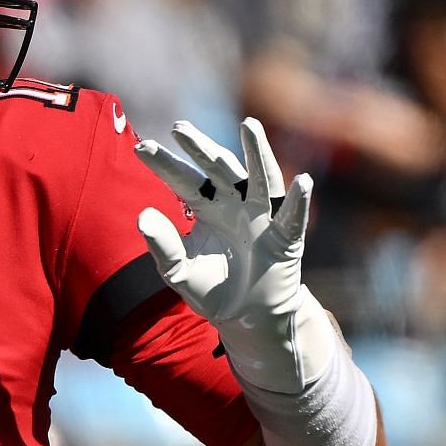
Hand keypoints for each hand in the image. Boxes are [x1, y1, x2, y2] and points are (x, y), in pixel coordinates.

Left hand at [133, 117, 335, 393]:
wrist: (245, 319)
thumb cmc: (212, 289)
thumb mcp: (178, 271)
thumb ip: (162, 246)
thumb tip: (143, 215)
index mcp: (207, 208)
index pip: (183, 180)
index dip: (165, 164)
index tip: (142, 146)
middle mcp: (235, 203)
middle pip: (218, 169)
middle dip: (200, 148)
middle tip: (179, 128)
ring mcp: (263, 217)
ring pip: (261, 177)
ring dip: (257, 152)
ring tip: (249, 126)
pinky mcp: (286, 239)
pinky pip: (292, 217)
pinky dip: (299, 201)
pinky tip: (303, 182)